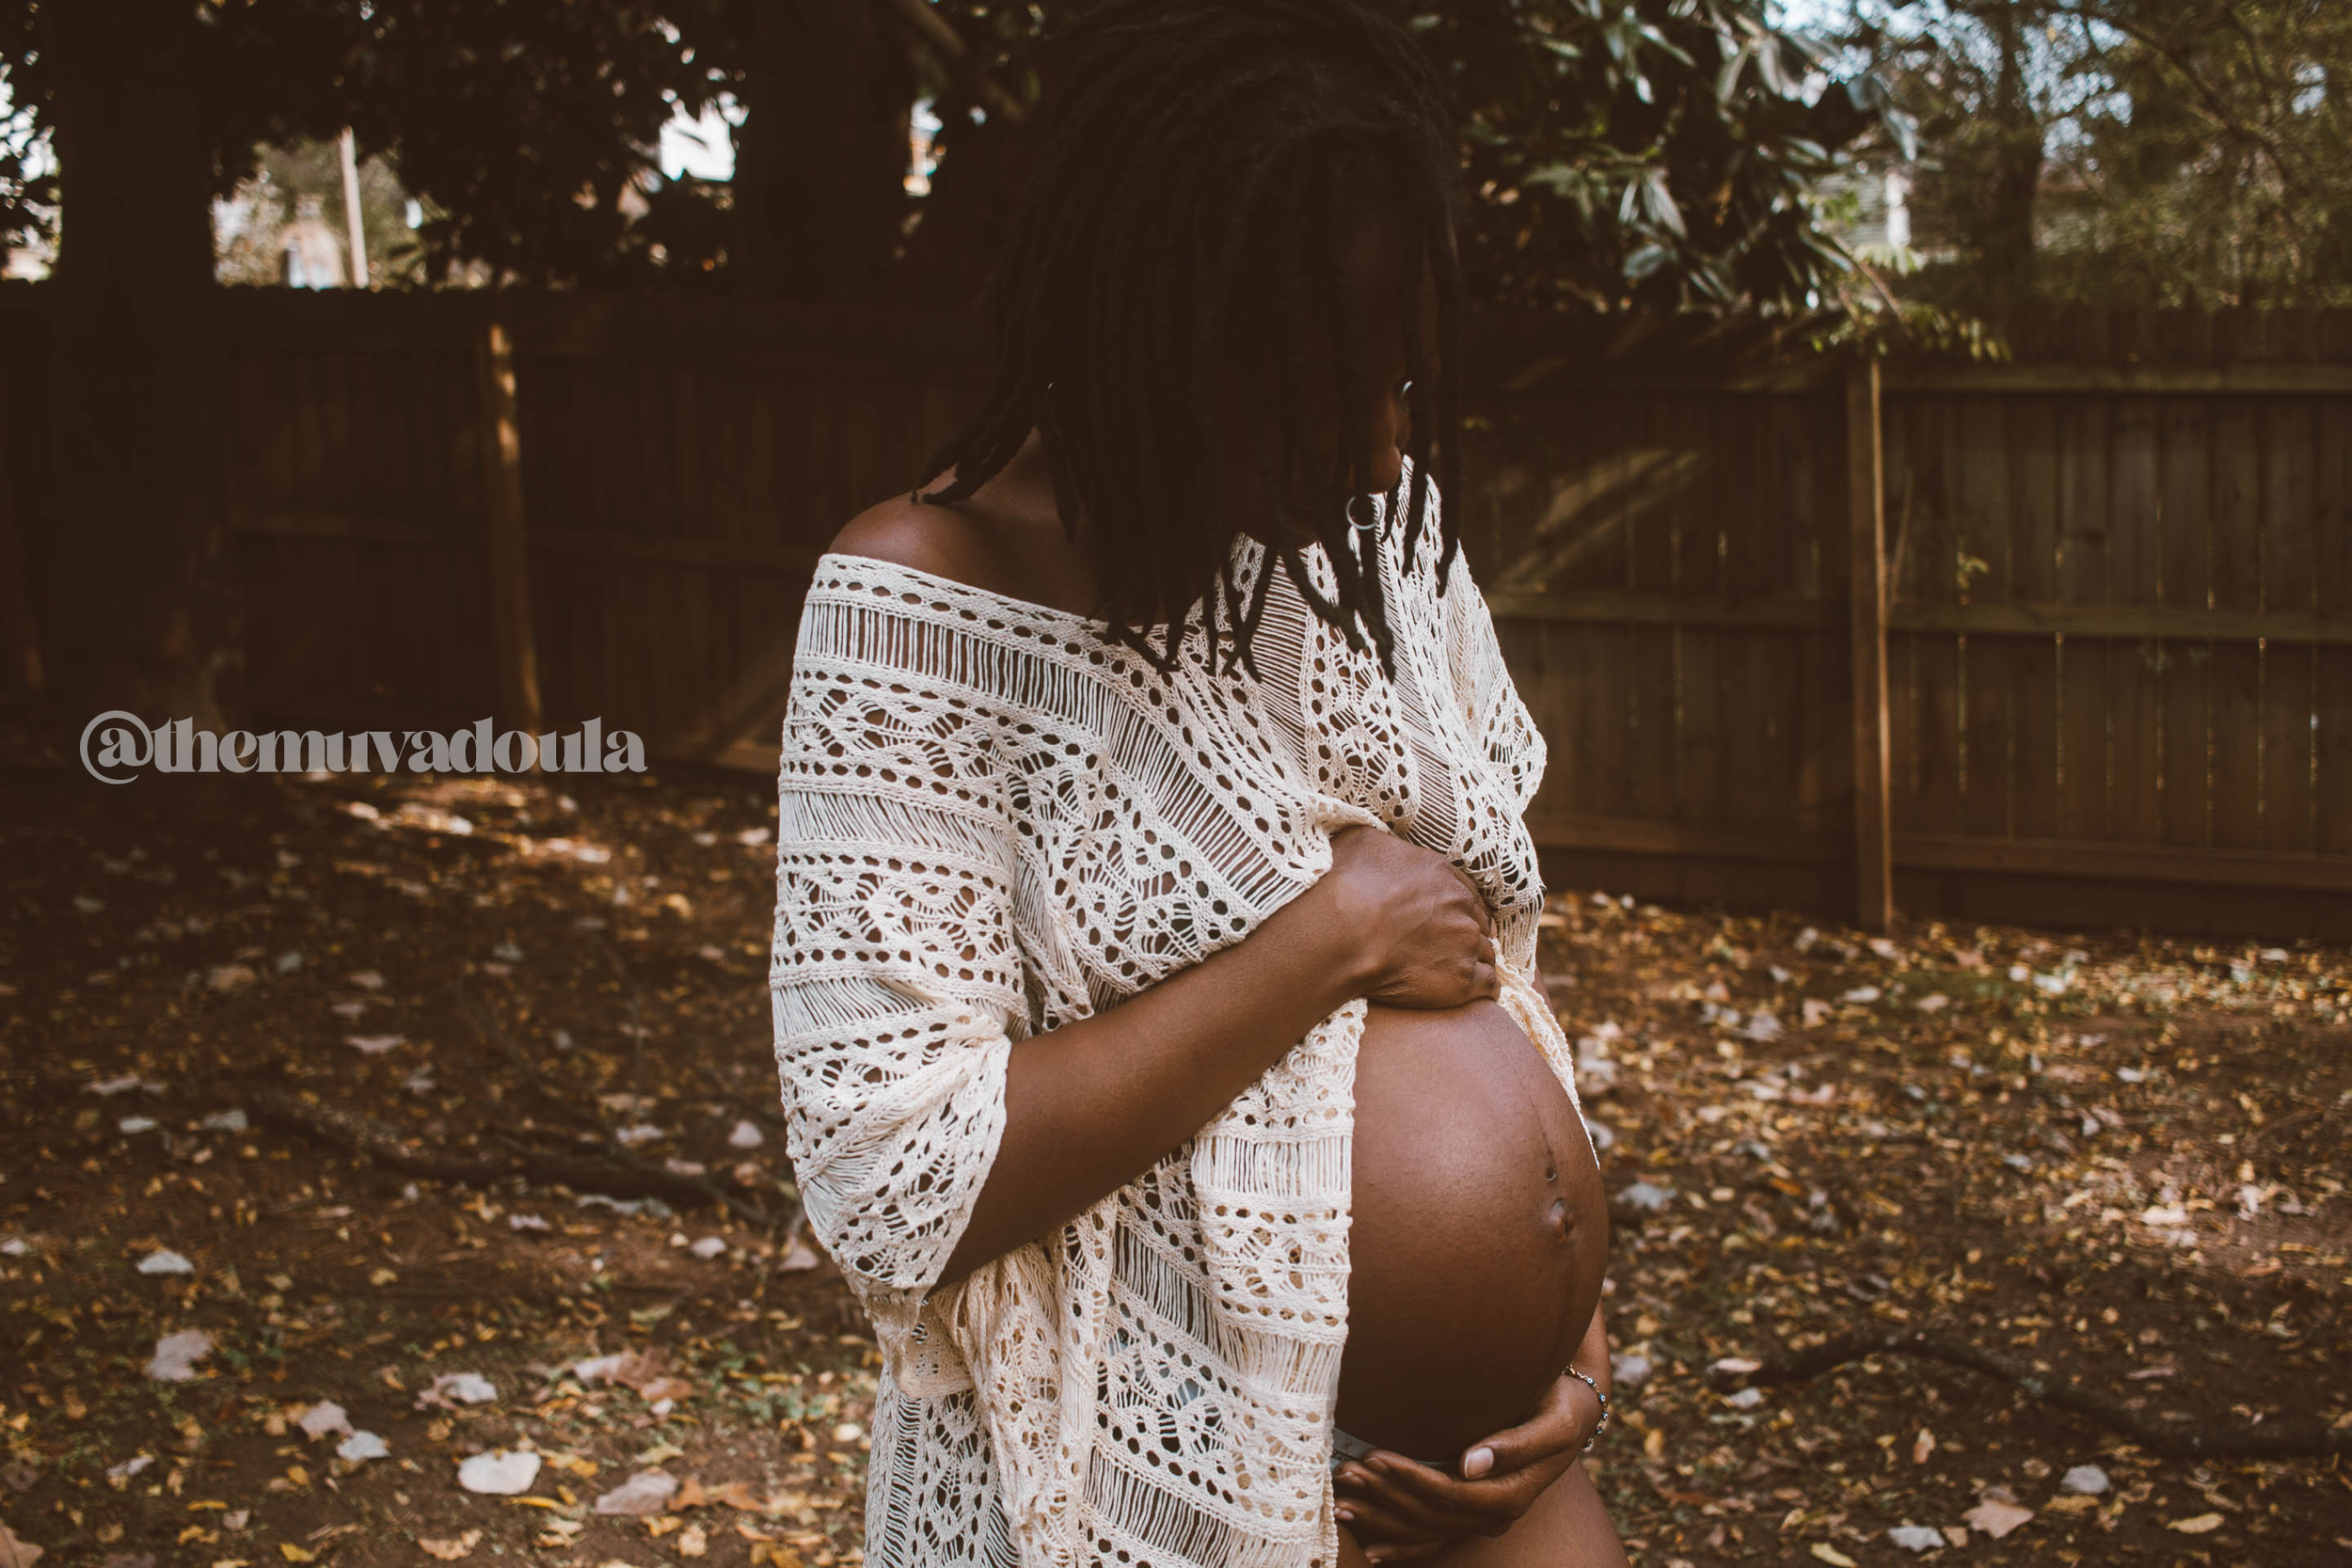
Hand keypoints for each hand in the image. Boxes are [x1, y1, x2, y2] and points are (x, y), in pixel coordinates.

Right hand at [1322, 826, 1496, 1009]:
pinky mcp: (1462, 980)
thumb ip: (1383, 843)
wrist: (1343, 932)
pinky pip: (1489, 984)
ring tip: (1460, 970)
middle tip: (1451, 945)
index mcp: (1442, 873)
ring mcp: (1465, 943)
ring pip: (1485, 951)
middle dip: (1468, 931)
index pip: (1466, 890)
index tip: (1452, 916)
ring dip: (1475, 959)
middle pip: (1478, 921)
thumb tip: (1381, 844)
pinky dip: (1486, 988)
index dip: (1460, 904)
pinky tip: (1478, 991)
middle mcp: (1461, 906)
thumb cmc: (1346, 886)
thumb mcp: (1362, 842)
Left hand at [1331, 1374, 1600, 1560]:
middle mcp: (1496, 1514)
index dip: (1411, 1479)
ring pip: (1425, 1528)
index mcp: (1512, 1495)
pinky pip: (1432, 1538)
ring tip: (1343, 1500)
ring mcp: (1482, 1517)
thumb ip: (1517, 1445)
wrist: (1572, 1411)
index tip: (1376, 1456)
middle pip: (1431, 1515)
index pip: (1451, 1495)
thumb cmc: (1561, 1406)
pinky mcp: (1470, 1511)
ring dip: (1383, 1518)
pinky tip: (1371, 1550)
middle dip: (1386, 1496)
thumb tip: (1470, 1464)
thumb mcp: (1554, 1421)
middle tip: (1347, 1473)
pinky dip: (1400, 1544)